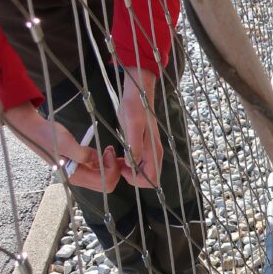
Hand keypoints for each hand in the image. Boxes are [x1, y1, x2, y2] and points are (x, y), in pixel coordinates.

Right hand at [3, 103, 120, 192]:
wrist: (36, 131)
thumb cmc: (49, 136)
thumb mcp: (66, 143)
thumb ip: (82, 154)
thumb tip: (96, 159)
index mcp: (75, 176)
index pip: (104, 182)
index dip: (112, 169)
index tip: (108, 152)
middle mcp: (79, 178)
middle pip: (106, 183)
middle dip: (114, 169)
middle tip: (111, 152)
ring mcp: (80, 172)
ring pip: (104, 177)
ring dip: (111, 166)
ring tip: (110, 151)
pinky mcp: (80, 165)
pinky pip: (98, 169)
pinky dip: (105, 162)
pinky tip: (105, 152)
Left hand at [117, 67, 163, 188]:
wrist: (138, 94)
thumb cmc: (135, 107)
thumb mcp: (132, 124)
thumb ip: (134, 145)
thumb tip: (132, 164)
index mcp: (154, 150)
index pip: (151, 178)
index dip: (136, 180)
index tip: (122, 169)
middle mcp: (155, 153)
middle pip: (149, 178)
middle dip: (133, 177)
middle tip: (118, 165)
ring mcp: (151, 150)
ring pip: (144, 171)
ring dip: (131, 171)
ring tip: (117, 160)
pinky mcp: (145, 146)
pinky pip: (141, 163)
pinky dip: (130, 164)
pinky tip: (120, 156)